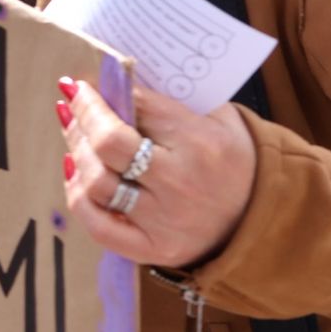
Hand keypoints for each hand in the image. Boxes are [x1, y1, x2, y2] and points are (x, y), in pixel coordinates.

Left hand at [58, 78, 256, 268]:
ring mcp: (164, 220)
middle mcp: (179, 183)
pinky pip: (98, 225)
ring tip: (74, 133)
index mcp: (200, 142)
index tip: (79, 86)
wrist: (260, 218)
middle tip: (71, 105)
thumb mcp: (215, 119)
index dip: (99, 95)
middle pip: (107, 144)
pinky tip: (75, 172)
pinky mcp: (152, 248)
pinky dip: (78, 195)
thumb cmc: (232, 159)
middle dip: (81, 117)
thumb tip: (111, 83)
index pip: (136, 107)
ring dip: (76, 151)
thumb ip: (166, 102)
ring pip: (96, 182)